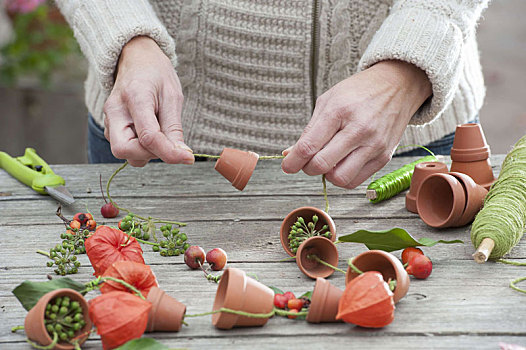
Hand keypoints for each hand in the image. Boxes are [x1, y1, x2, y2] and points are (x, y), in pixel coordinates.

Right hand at [103, 36, 193, 166]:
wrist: (136, 60)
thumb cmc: (156, 75)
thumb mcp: (172, 96)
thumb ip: (174, 128)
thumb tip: (182, 155)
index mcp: (134, 98)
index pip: (148, 137)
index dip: (169, 152)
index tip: (188, 158)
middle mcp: (115, 112)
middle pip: (124, 151)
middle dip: (150, 154)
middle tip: (168, 142)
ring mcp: (109, 121)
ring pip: (126, 154)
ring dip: (148, 152)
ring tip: (160, 131)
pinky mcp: (110, 128)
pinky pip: (127, 148)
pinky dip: (142, 148)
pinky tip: (151, 131)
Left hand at [281, 60, 431, 188]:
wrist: (397, 85)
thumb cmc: (359, 92)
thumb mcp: (328, 101)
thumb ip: (309, 130)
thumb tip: (290, 154)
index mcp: (339, 112)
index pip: (308, 147)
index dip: (292, 162)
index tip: (287, 165)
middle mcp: (359, 130)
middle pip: (322, 165)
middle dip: (307, 168)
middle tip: (307, 162)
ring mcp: (374, 145)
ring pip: (340, 179)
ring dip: (327, 175)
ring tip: (328, 162)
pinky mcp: (384, 157)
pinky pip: (356, 181)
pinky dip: (344, 177)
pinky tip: (342, 164)